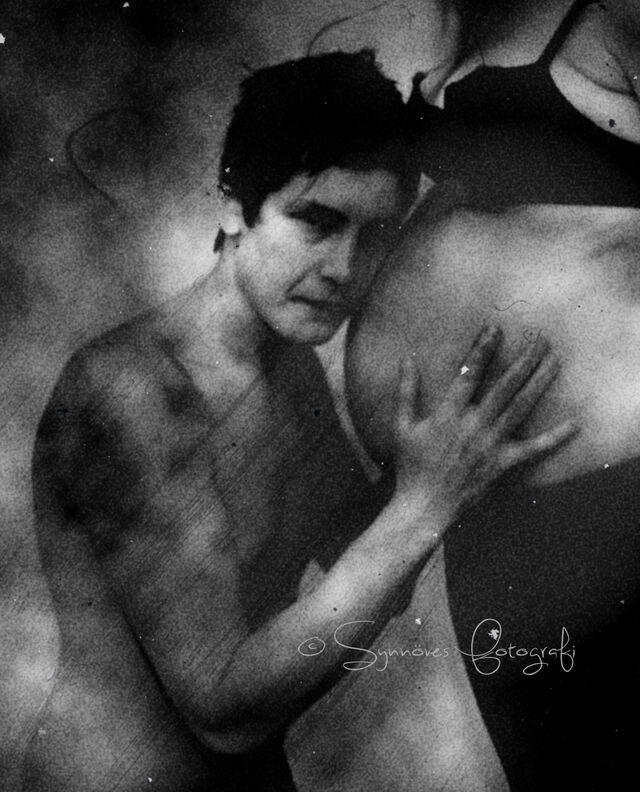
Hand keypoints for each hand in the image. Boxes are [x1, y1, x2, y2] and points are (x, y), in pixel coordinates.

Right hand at [393, 324, 576, 523]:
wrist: (424, 504)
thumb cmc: (411, 464)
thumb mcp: (401, 425)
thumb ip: (406, 390)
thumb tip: (407, 358)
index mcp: (448, 414)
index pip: (469, 374)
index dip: (482, 349)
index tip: (495, 328)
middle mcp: (473, 425)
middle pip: (504, 386)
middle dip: (523, 360)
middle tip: (539, 337)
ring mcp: (490, 444)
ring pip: (520, 408)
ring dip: (539, 383)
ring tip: (554, 361)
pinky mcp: (503, 463)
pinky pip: (533, 449)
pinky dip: (555, 437)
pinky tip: (574, 424)